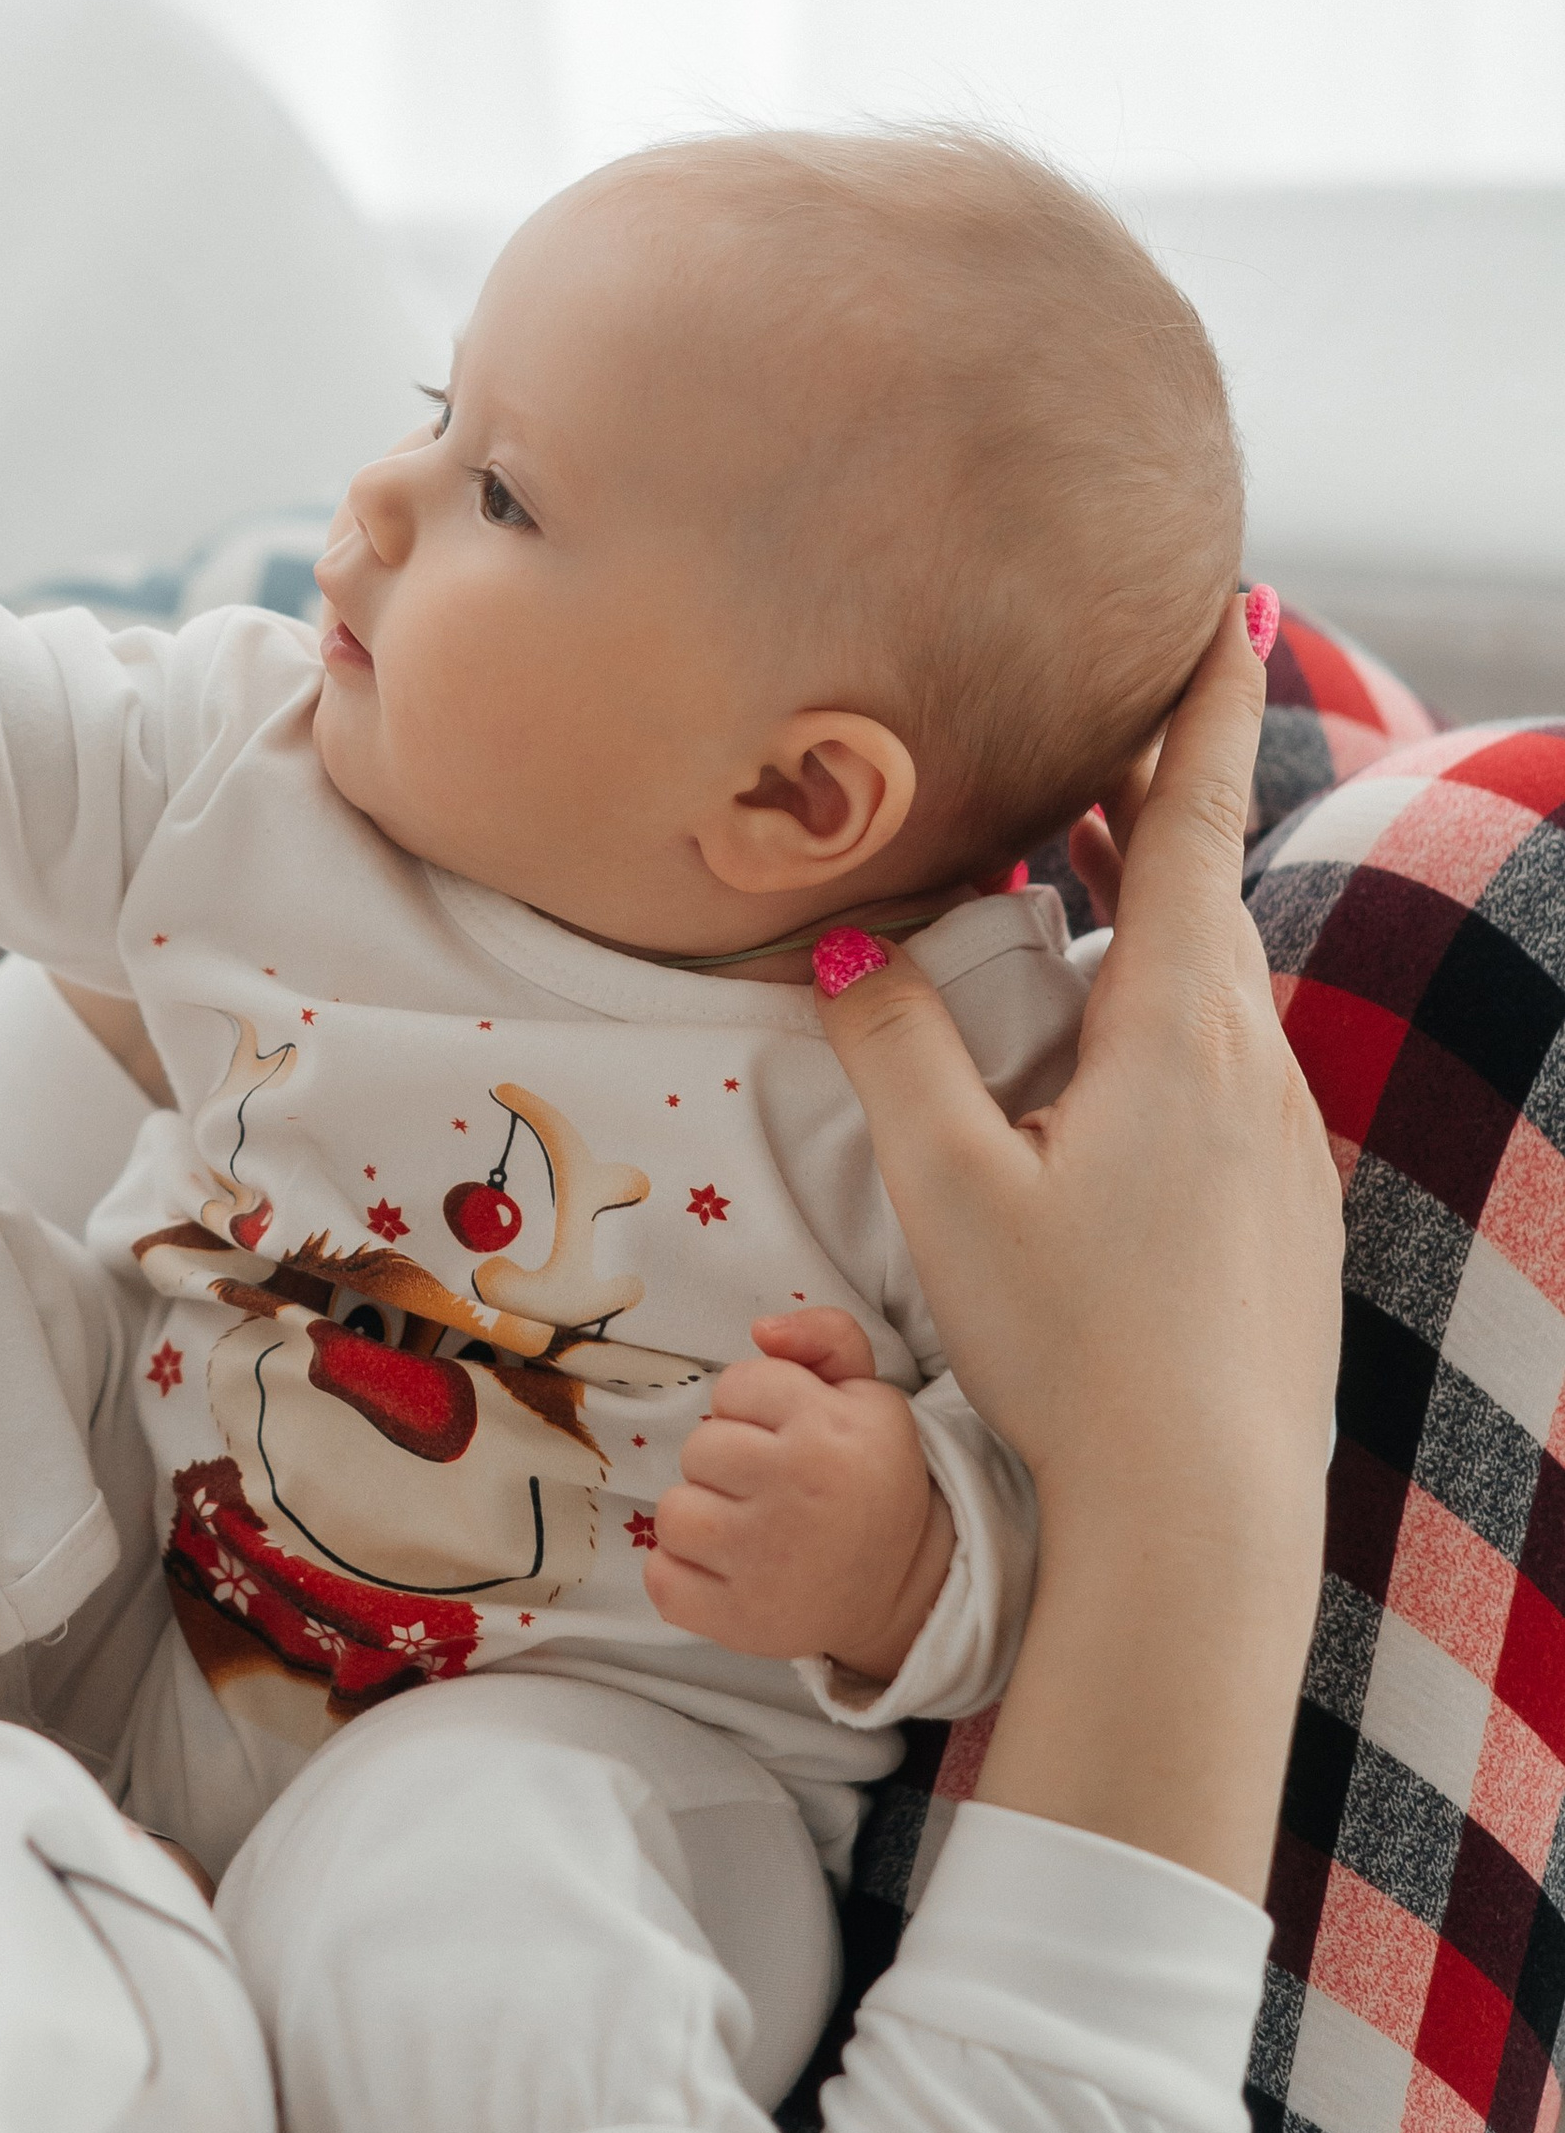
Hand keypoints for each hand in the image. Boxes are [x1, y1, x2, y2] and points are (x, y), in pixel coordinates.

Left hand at [646, 1306, 953, 1683]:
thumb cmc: (870, 1480)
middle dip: (726, 1462)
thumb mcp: (869, 1396)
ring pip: (673, 1512)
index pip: (736, 1385)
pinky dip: (680, 1574)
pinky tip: (724, 1570)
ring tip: (745, 1527)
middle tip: (769, 1487)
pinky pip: (661, 1577)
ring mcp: (763, 1561)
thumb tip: (762, 1329)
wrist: (904, 1590)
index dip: (755, 1408)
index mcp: (828, 1429)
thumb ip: (825, 1338)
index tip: (788, 1437)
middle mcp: (795, 1491)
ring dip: (701, 1517)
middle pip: (699, 1447)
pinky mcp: (739, 1619)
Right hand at [809, 593, 1339, 1894]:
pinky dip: (1161, 1016)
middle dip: (1147, 805)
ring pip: (1211, 990)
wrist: (1205, 1518)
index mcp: (1181, 1029)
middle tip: (1092, 730)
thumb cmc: (1072, 1345)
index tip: (1230, 613)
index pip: (1197, 822)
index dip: (1208, 710)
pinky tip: (1093, 1070)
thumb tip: (851, 936)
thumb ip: (896, 1048)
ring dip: (1145, 917)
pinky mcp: (1281, 1215)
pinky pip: (1221, 1071)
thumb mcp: (952, 1191)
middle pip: (1201, 895)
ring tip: (1067, 878)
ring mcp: (1281, 1146)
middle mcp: (1251, 1067)